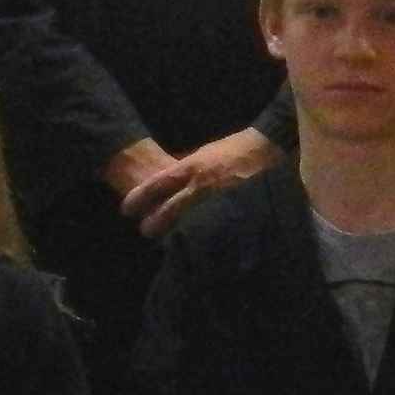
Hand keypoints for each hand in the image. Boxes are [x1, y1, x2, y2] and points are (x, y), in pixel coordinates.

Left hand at [116, 128, 279, 236]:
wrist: (267, 148)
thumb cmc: (234, 149)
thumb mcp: (204, 152)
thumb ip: (184, 165)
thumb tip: (165, 172)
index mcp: (190, 168)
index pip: (156, 186)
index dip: (138, 199)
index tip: (127, 209)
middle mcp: (199, 186)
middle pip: (166, 211)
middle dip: (152, 225)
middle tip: (146, 230)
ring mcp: (216, 202)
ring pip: (186, 225)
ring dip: (174, 235)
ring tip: (168, 243)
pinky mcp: (232, 214)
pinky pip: (210, 230)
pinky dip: (200, 239)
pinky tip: (195, 246)